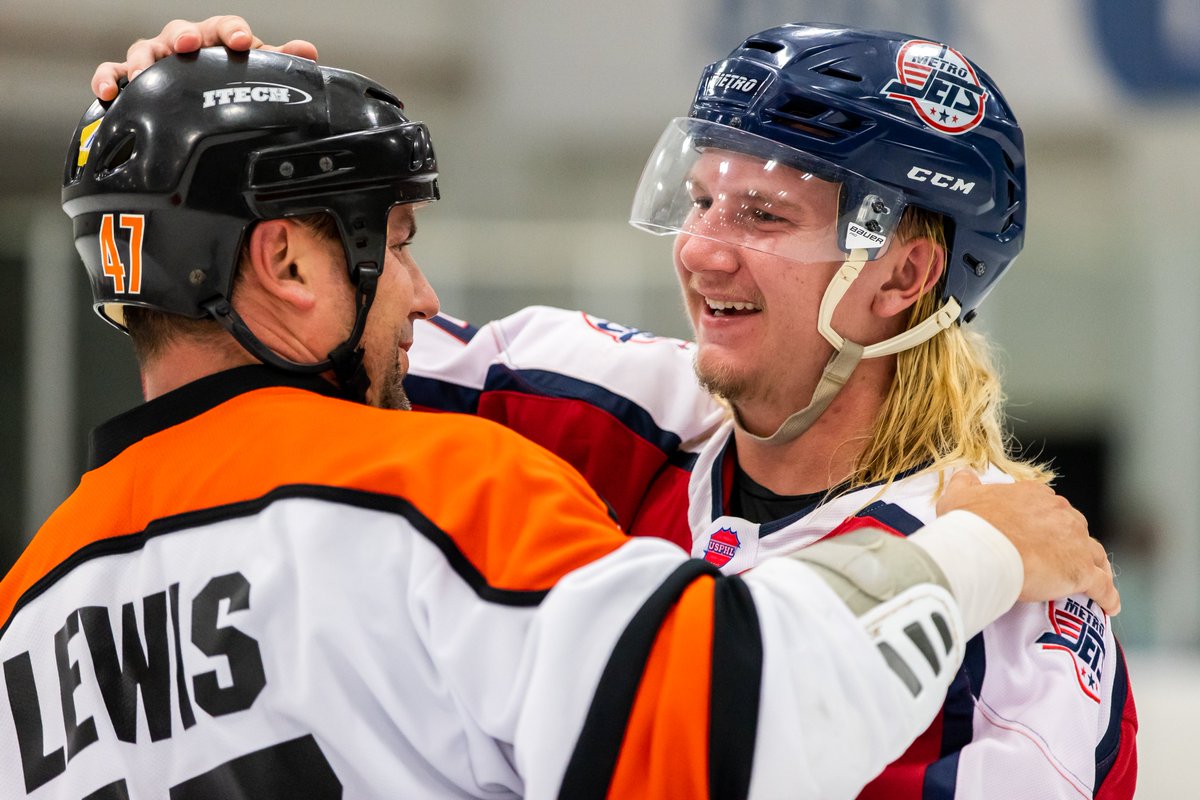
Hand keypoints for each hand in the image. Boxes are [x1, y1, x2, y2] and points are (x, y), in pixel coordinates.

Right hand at [92, 16, 317, 100]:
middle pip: (180, 32)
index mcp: (216, 40)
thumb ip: (279, 61)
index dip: (233, 31)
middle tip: (190, 44)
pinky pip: (114, 72)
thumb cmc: (227, 78)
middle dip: (185, 36)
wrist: (201, 100)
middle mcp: (184, 46)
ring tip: (145, 73)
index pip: (225, 27)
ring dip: (144, 60)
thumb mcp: (254, 70)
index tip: (241, 41)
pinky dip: (108, 78)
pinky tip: (108, 91)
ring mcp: (157, 60)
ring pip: (144, 50)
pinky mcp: (132, 78)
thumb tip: (307, 53)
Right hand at [937, 471, 1119, 614]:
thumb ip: (964, 483)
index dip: (1046, 523)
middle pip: (1075, 529)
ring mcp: (1075, 543)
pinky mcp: (1082, 572)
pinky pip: (1102, 586)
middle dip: (1072, 543)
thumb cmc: (969, 524)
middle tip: (1061, 560)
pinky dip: (1108, 596)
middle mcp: (1061, 514)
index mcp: (1035, 496)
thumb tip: (964, 474)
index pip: (1050, 507)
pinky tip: (1109, 606)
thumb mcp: (959, 497)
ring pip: (1095, 555)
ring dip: (1095, 567)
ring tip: (1094, 581)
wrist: (982, 550)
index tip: (1040, 536)